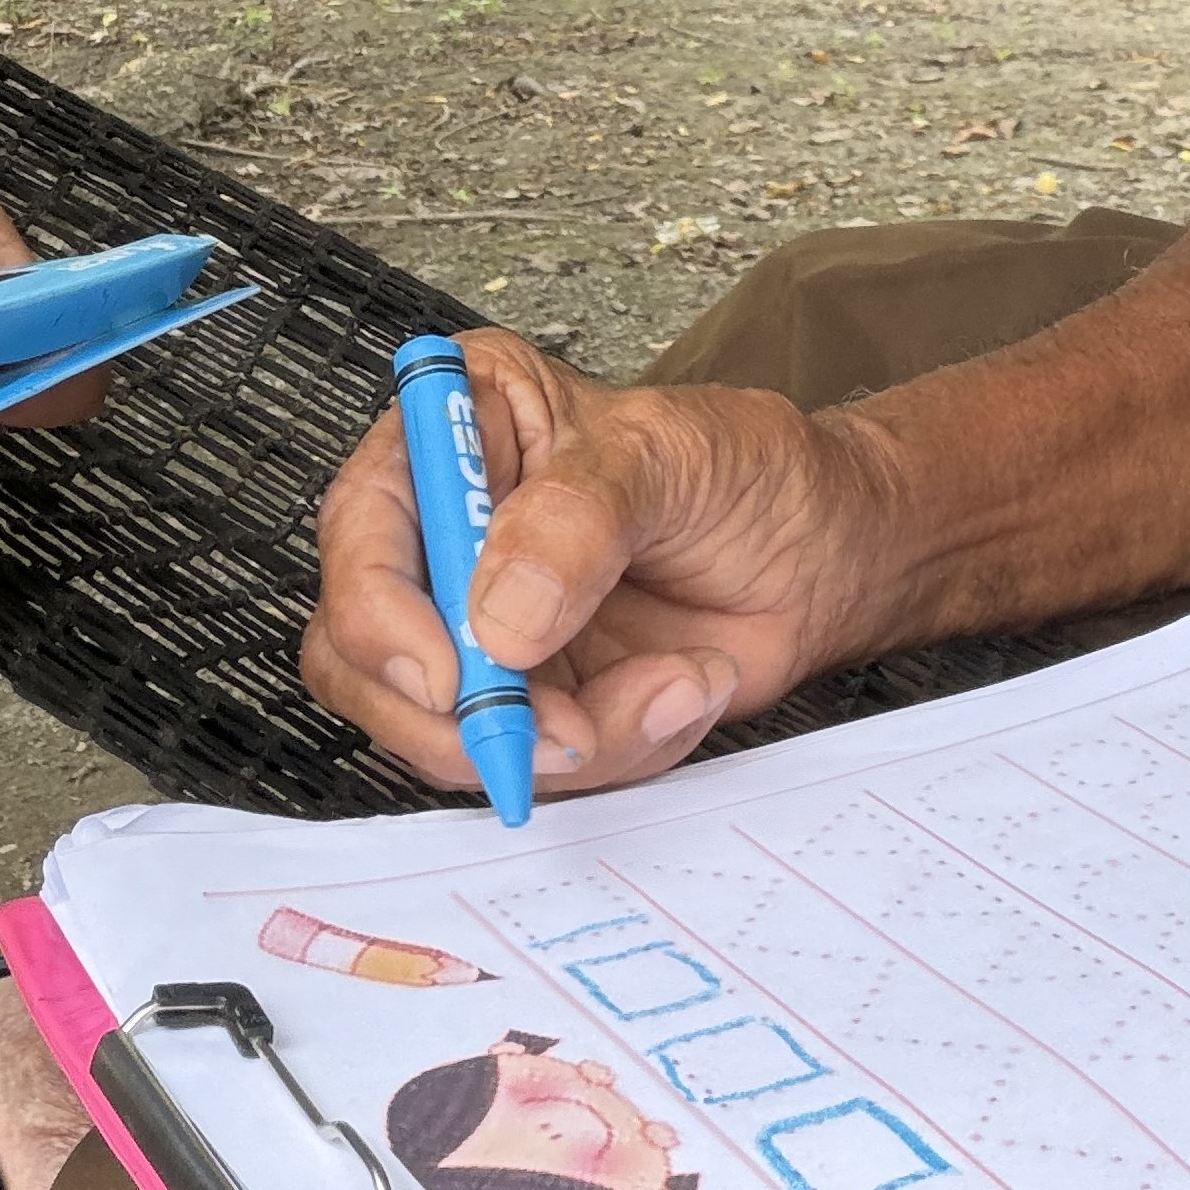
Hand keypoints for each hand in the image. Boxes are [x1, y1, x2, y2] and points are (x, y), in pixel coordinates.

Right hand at [302, 334, 898, 800]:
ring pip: (444, 732)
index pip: (362, 526)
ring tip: (677, 681)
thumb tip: (497, 617)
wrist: (828, 555)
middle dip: (464, 716)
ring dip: (568, 737)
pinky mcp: (528, 698)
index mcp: (461, 426)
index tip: (451, 675)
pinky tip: (683, 686)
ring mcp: (481, 625)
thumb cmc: (751, 471)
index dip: (380, 614)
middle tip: (568, 730)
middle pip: (363, 654)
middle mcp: (449, 530)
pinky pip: (528, 763)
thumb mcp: (673, 457)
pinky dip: (613, 748)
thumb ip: (580, 521)